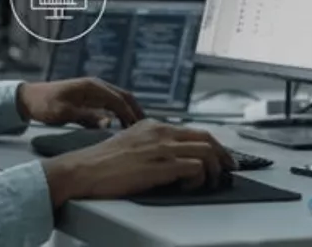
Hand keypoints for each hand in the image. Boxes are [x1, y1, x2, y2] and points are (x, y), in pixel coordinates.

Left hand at [16, 78, 143, 127]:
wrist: (29, 98)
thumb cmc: (44, 105)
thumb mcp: (64, 113)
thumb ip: (87, 117)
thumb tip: (109, 123)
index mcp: (92, 87)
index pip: (119, 100)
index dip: (130, 114)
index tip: (139, 129)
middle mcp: (96, 86)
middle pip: (124, 96)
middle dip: (136, 111)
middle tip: (146, 128)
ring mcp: (93, 91)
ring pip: (119, 99)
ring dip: (129, 111)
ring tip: (138, 128)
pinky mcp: (90, 97)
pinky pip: (111, 103)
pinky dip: (120, 112)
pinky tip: (123, 124)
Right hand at [41, 120, 236, 205]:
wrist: (83, 169)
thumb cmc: (100, 162)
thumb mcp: (129, 143)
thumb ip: (150, 144)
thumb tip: (169, 157)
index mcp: (153, 125)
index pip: (193, 131)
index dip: (212, 145)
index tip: (219, 158)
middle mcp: (161, 132)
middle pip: (206, 138)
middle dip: (223, 155)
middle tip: (228, 169)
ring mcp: (162, 148)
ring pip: (205, 152)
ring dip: (214, 170)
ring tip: (211, 182)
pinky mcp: (161, 166)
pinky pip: (195, 168)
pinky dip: (200, 178)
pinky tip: (190, 186)